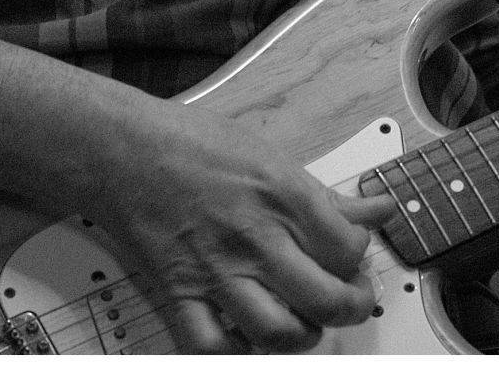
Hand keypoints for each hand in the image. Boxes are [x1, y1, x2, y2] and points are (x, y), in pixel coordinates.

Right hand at [93, 99, 394, 353]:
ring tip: (305, 320)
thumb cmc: (192, 144)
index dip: (360, 257)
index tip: (354, 254)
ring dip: (302, 336)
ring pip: (279, 334)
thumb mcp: (271, 155)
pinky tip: (250, 338)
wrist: (124, 150)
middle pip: (325, 298)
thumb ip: (326, 194)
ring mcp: (216, 271)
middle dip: (350, 306)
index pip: (347, 247)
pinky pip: (213, 349)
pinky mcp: (179, 296)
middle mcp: (254, 236)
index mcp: (282, 194)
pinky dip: (237, 354)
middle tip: (349, 298)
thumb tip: (375, 209)